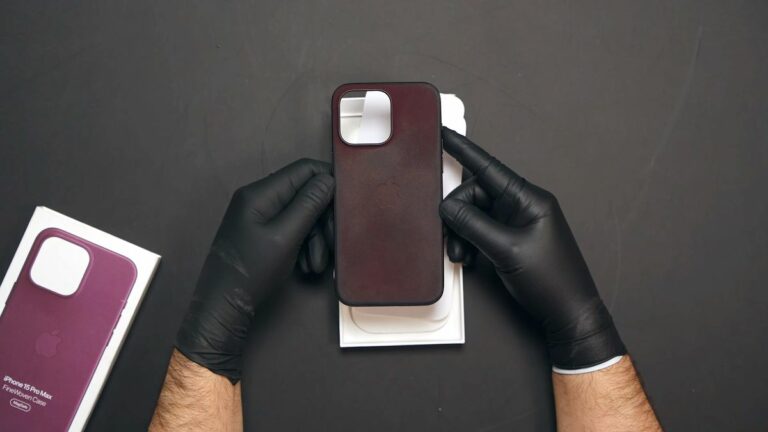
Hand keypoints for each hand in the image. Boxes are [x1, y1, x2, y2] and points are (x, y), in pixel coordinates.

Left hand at [175, 159, 334, 381]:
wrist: (224, 307)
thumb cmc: (252, 271)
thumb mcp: (285, 237)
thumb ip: (308, 205)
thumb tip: (328, 179)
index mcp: (260, 193)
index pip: (304, 169)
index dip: (328, 182)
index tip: (344, 206)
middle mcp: (258, 198)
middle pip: (304, 194)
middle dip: (321, 219)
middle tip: (331, 245)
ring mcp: (258, 216)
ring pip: (300, 214)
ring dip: (314, 237)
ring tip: (317, 265)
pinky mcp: (261, 233)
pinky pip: (290, 229)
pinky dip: (303, 245)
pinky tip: (307, 266)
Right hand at [439, 127, 624, 369]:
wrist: (568, 313)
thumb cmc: (552, 281)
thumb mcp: (506, 250)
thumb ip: (473, 224)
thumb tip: (448, 206)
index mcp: (529, 198)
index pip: (489, 167)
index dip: (464, 150)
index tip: (444, 134)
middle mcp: (522, 206)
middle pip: (475, 195)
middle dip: (457, 216)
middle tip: (450, 237)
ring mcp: (517, 222)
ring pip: (474, 215)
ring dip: (461, 234)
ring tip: (461, 255)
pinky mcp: (511, 239)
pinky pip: (480, 231)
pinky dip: (469, 243)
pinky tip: (469, 258)